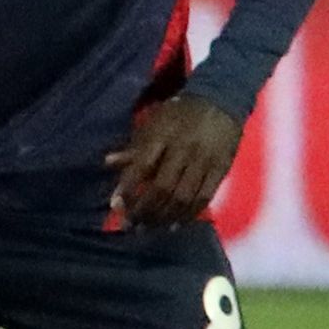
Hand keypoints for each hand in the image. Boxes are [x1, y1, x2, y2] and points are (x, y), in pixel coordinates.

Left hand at [107, 94, 241, 229]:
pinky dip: (189, 214)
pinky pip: (204, 198)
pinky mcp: (221, 170)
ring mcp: (204, 161)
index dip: (128, 188)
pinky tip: (175, 224)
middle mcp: (183, 150)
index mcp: (163, 135)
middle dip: (144, 209)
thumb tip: (107, 162)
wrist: (221, 100)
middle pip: (163, 187)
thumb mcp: (154, 122)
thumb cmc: (180, 113)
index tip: (116, 206)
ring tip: (149, 228)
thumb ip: (134, 146)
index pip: (142, 166)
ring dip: (164, 216)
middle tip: (131, 224)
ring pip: (183, 197)